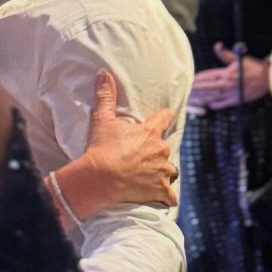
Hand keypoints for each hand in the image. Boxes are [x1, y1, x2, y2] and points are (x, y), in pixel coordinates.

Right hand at [53, 70, 177, 219]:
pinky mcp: (160, 190)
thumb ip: (105, 96)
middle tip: (142, 157)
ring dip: (163, 174)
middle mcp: (161, 150)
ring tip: (150, 178)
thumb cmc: (101, 148)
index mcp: (150, 132)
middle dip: (157, 152)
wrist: (100, 177)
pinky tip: (161, 199)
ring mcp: (162, 172)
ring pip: (171, 171)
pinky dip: (167, 197)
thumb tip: (102, 72)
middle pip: (166, 148)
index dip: (163, 118)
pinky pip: (171, 196)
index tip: (162, 118)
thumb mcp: (101, 120)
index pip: (164, 118)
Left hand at [189, 42, 269, 109]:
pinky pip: (223, 104)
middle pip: (207, 87)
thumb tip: (216, 45)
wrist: (270, 78)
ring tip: (192, 99)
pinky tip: (208, 105)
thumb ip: (225, 53)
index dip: (197, 78)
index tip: (188, 80)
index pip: (207, 76)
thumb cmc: (255, 67)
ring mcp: (231, 93)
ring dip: (202, 97)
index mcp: (225, 73)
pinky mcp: (237, 100)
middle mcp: (226, 84)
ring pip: (212, 96)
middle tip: (185, 91)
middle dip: (196, 89)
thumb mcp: (239, 58)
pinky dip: (215, 105)